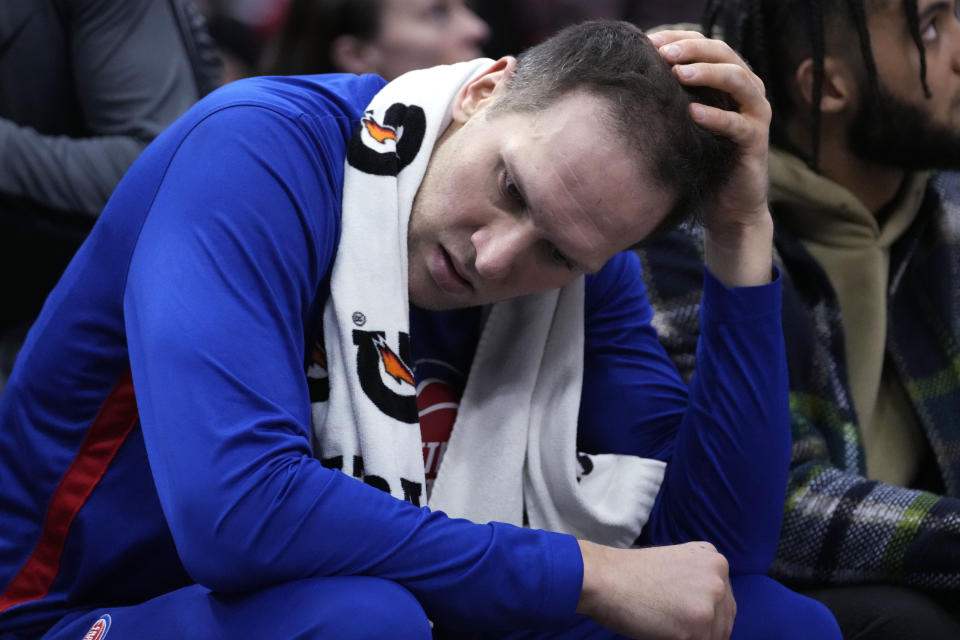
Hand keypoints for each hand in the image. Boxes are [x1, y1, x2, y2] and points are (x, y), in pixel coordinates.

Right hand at [577, 540, 735, 639]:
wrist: (606, 577)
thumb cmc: (631, 574)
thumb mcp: (677, 564)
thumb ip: (700, 582)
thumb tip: (713, 614)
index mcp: (714, 560)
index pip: (725, 604)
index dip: (705, 618)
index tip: (682, 617)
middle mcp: (719, 578)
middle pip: (724, 624)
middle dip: (700, 631)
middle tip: (672, 624)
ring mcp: (710, 602)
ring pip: (712, 638)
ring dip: (690, 638)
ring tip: (664, 625)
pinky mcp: (698, 625)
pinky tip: (661, 631)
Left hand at [649, 30, 773, 286]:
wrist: (727, 208)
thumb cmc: (699, 161)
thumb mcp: (681, 125)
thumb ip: (669, 98)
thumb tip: (629, 78)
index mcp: (728, 81)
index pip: (706, 45)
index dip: (679, 38)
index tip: (648, 40)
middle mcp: (747, 91)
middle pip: (724, 53)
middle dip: (692, 48)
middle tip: (662, 52)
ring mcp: (755, 115)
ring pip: (739, 80)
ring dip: (708, 72)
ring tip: (678, 73)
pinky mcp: (756, 142)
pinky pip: (738, 124)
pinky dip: (716, 116)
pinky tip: (692, 113)